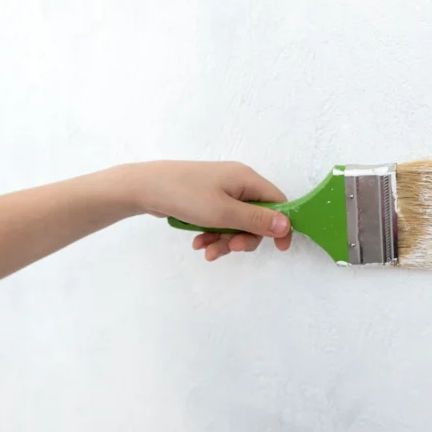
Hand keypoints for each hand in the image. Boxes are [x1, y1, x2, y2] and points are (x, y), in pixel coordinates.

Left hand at [123, 161, 291, 260]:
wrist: (144, 187)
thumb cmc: (185, 195)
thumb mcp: (224, 213)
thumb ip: (256, 221)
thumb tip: (287, 225)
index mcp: (247, 179)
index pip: (277, 202)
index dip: (281, 226)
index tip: (279, 248)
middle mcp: (238, 182)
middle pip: (256, 217)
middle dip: (244, 238)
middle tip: (229, 250)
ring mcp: (221, 190)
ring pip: (236, 222)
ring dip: (225, 240)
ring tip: (207, 251)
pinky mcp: (206, 199)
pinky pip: (220, 220)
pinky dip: (213, 234)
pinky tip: (198, 244)